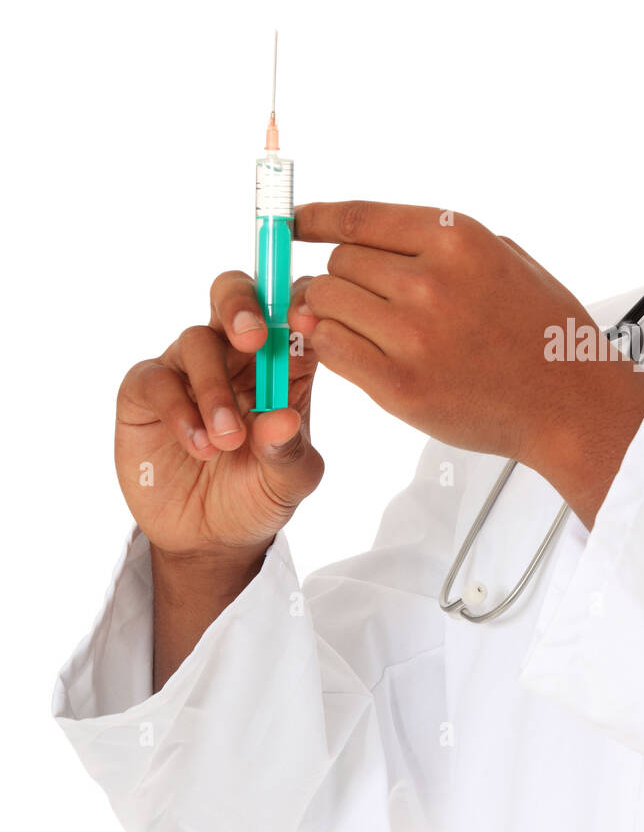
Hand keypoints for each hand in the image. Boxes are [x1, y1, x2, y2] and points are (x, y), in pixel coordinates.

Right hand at [115, 271, 324, 560]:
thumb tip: (282, 418)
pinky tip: (200, 446)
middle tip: (253, 339)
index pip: (295, 309)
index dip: (302, 303)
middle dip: (243, 305)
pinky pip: (158, 379)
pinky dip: (180, 411)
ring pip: (197, 340)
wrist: (210, 538)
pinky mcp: (147, 390)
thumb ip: (290, 450)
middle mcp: (237, 354)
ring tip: (227, 442)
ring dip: (214, 389)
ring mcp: (190, 368)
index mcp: (285, 362)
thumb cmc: (260, 495)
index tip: (307, 323)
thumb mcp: (290, 481)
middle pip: (235, 294)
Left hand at [291, 202, 643, 476]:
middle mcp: (430, 279)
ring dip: (331, 312)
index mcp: (457, 238)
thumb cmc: (543, 333)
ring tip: (357, 327)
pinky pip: (330, 347)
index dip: (316, 219)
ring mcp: (412, 332)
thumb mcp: (504, 258)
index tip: (294, 223)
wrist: (570, 403)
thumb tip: (368, 242)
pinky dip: (331, 346)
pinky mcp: (398, 382)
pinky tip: (353, 352)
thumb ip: (437, 246)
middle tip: (354, 299)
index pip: (358, 217)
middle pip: (338, 261)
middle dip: (341, 278)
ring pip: (326, 301)